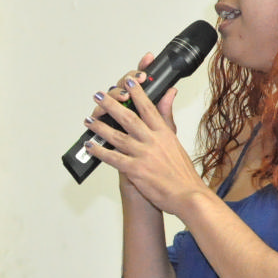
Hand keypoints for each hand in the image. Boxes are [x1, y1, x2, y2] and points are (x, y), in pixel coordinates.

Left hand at [84, 57, 206, 215]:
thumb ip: (167, 117)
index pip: (148, 107)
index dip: (136, 93)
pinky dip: (100, 151)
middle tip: (99, 96)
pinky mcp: (135, 170)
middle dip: (111, 105)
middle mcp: (153, 141)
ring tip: (88, 120)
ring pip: (116, 136)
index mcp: (164, 133)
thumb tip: (170, 92)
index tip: (127, 81)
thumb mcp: (176, 141)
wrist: (188, 196)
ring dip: (100, 127)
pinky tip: (90, 146)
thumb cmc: (183, 173)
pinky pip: (113, 158)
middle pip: (128, 118)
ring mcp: (143, 155)